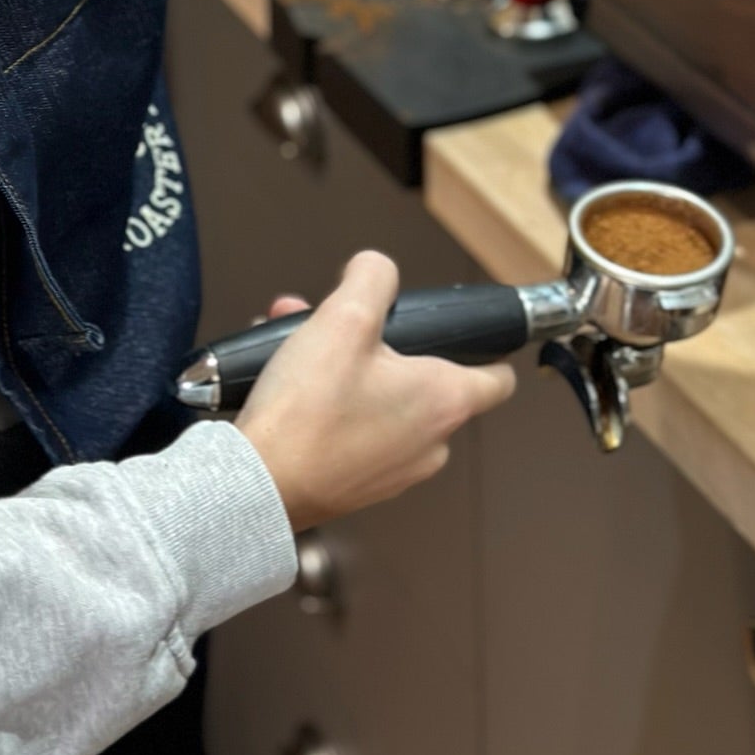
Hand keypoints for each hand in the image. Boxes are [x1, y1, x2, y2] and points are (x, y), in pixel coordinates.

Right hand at [236, 253, 515, 531]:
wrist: (255, 485)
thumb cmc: (307, 412)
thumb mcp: (344, 319)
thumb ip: (372, 279)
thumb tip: (377, 268)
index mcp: (444, 403)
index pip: (498, 379)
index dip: (486, 350)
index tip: (467, 337)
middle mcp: (429, 444)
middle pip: (425, 379)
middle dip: (382, 344)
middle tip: (343, 325)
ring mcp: (394, 471)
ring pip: (382, 399)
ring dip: (347, 366)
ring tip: (299, 342)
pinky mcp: (356, 486)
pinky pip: (355, 429)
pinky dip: (331, 401)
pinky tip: (287, 378)